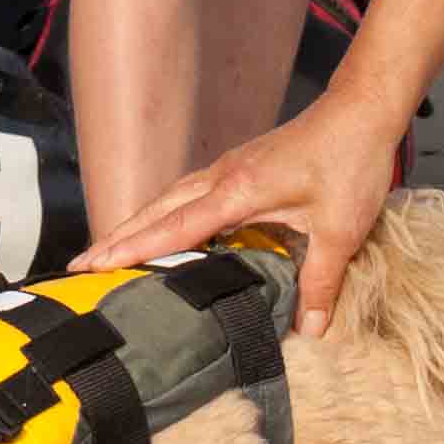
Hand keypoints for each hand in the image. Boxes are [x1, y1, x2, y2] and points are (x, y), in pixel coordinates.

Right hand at [94, 99, 404, 337]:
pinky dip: (165, 213)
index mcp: (238, 190)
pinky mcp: (239, 167)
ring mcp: (228, 168)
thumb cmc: (350, 162)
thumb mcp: (340, 229)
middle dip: (119, 238)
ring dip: (138, 224)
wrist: (361, 111)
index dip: (133, 249)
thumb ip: (319, 281)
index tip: (95, 266)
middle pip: (157, 211)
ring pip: (169, 199)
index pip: (174, 226)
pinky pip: (188, 193)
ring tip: (109, 252)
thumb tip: (311, 332)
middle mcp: (222, 176)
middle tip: (81, 267)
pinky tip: (165, 230)